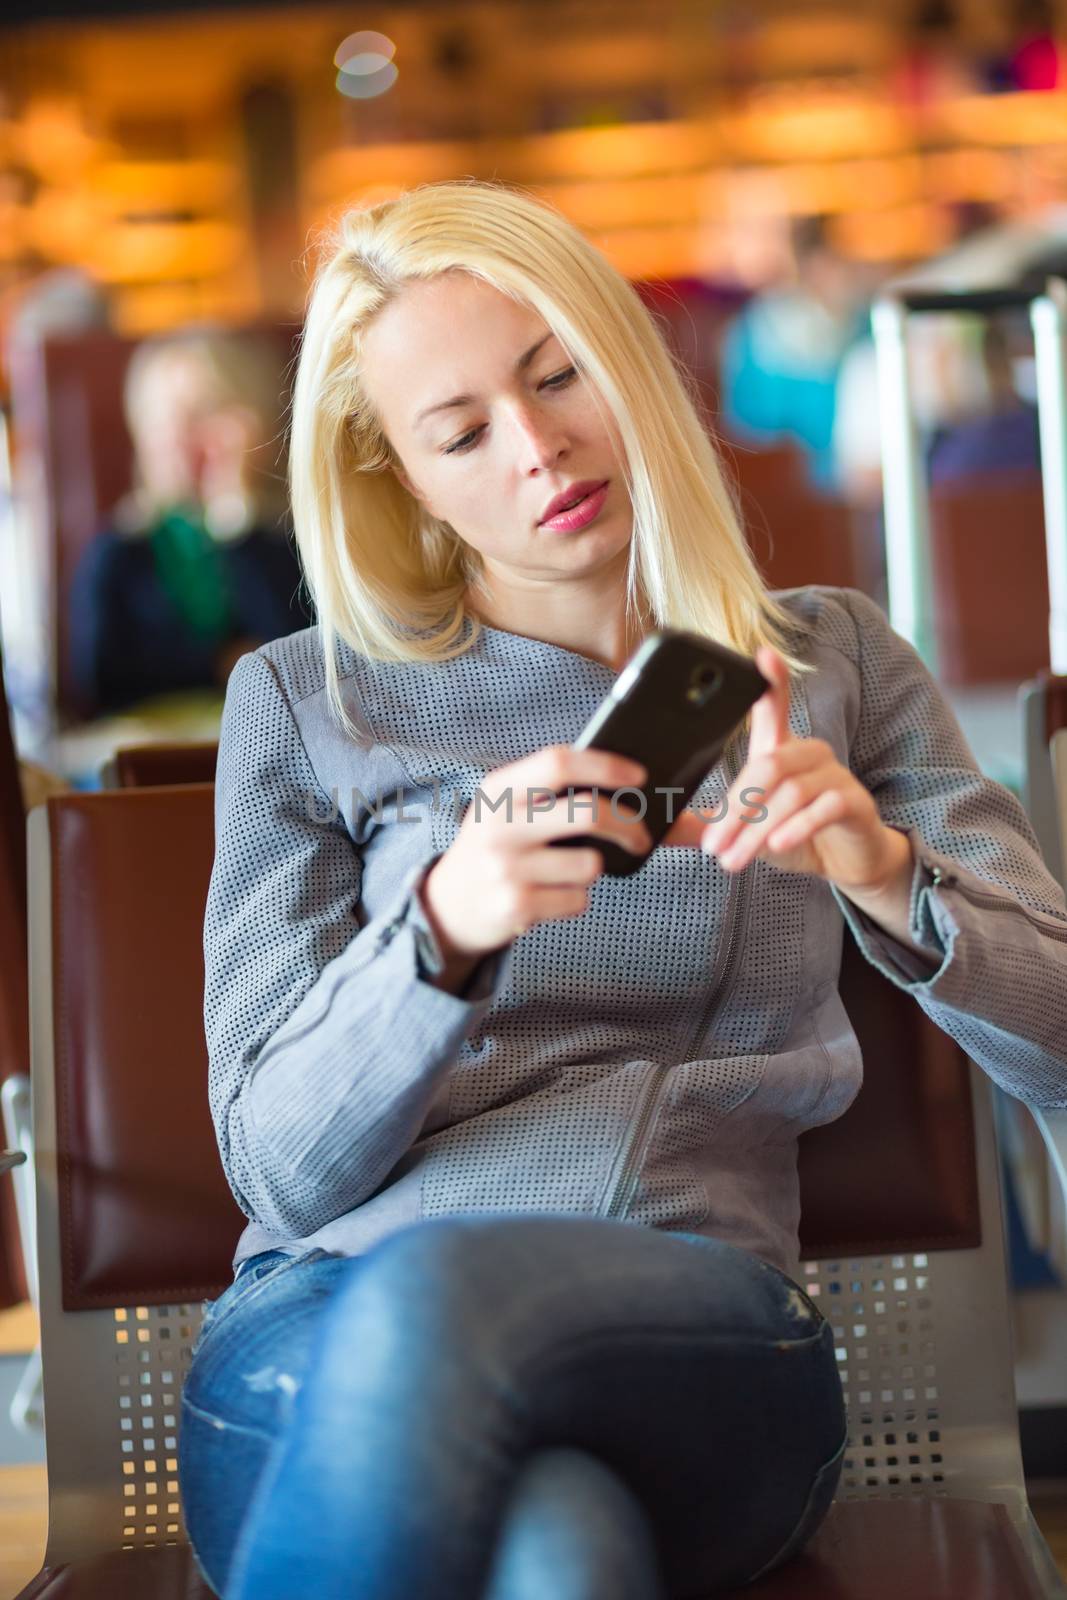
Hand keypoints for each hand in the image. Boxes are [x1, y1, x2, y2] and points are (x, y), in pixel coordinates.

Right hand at [422, 745, 651, 958]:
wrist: (448, 906)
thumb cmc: (504, 849)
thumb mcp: (518, 813)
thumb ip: (575, 800)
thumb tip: (686, 816)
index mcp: (501, 788)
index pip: (558, 762)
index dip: (605, 766)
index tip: (640, 777)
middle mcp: (499, 823)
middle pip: (586, 812)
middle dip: (628, 826)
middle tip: (642, 840)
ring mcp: (505, 866)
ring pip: (589, 864)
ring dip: (592, 871)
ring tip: (563, 872)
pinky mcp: (514, 905)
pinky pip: (577, 899)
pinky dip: (575, 900)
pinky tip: (548, 896)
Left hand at [691, 645, 902, 894]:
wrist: (844, 861)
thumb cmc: (794, 834)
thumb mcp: (746, 830)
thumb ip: (708, 826)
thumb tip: (661, 828)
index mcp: (780, 750)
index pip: (775, 707)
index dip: (772, 681)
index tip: (762, 655)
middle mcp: (809, 754)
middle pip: (768, 765)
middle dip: (735, 809)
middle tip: (712, 846)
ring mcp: (835, 775)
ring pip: (791, 791)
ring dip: (757, 830)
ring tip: (733, 860)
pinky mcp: (854, 802)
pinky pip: (824, 807)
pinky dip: (797, 828)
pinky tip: (778, 846)